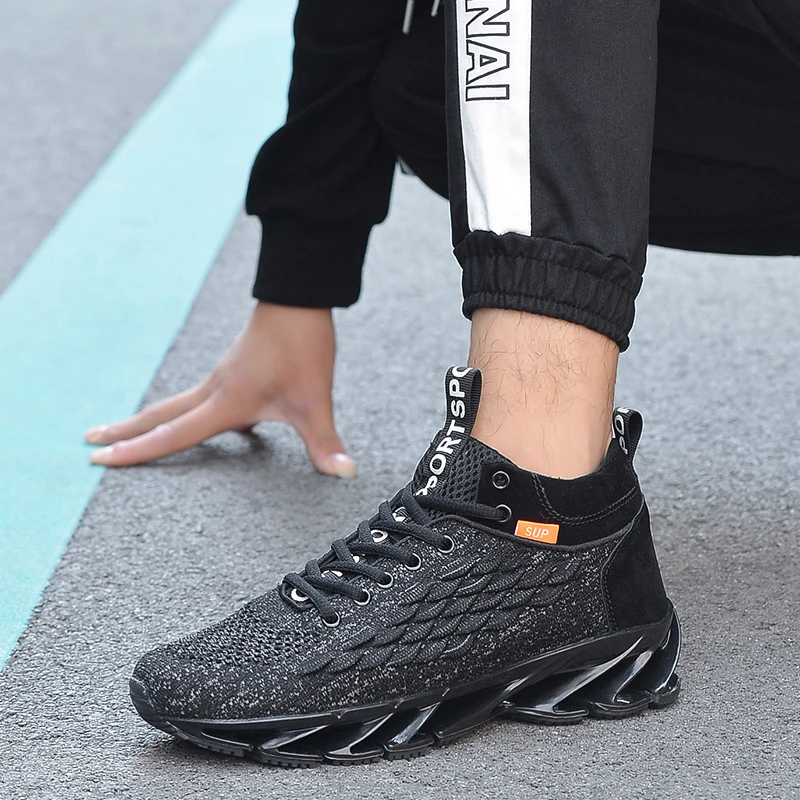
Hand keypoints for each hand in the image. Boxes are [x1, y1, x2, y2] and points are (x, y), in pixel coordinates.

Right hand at [84, 302, 355, 477]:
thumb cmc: (301, 345)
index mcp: (226, 401)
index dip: (137, 451)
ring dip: (150, 418)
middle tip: (90, 442)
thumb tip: (344, 473)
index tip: (100, 460)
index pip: (173, 433)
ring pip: (178, 402)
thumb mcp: (314, 400)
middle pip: (161, 414)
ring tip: (127, 430)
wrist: (299, 297)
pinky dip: (185, 409)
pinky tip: (202, 417)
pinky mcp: (236, 367)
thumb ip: (324, 442)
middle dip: (126, 431)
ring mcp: (223, 376)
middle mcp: (216, 388)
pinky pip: (203, 395)